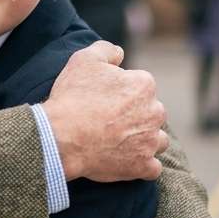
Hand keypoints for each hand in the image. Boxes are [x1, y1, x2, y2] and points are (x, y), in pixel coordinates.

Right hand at [42, 41, 167, 182]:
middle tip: (109, 120)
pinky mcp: (143, 166)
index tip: (104, 99)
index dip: (121, 91)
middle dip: (136, 115)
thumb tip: (120, 52)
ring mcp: (150, 141)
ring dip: (144, 140)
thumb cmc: (73, 97)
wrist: (62, 137)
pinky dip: (142, 165)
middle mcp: (155, 112)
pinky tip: (126, 161)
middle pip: (152, 112)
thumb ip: (106, 50)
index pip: (140, 85)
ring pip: (157, 139)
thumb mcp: (84, 60)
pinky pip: (152, 168)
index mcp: (144, 85)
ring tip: (119, 141)